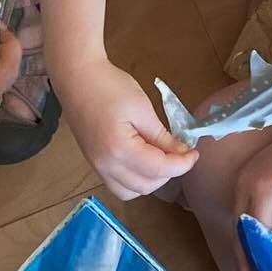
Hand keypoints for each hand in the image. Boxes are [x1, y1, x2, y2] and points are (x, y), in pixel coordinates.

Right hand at [59, 60, 197, 200]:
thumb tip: (182, 152)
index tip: (194, 153)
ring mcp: (97, 166)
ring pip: (130, 192)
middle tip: (179, 154)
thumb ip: (162, 136)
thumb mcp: (142, 109)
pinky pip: (118, 185)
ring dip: (151, 181)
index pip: (158, 169)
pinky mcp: (94, 163)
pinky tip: (143, 163)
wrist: (76, 78)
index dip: (182, 165)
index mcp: (119, 149)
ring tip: (161, 160)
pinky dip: (135, 181)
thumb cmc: (109, 86)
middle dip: (168, 174)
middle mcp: (105, 165)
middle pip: (145, 186)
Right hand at [233, 126, 271, 270]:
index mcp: (261, 189)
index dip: (256, 253)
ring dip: (241, 244)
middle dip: (242, 254)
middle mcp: (243, 186)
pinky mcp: (241, 181)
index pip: (254, 229)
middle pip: (239, 227)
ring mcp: (239, 183)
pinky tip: (250, 244)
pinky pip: (239, 210)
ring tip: (248, 268)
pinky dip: (243, 230)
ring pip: (236, 220)